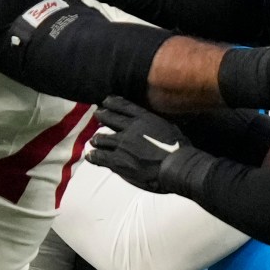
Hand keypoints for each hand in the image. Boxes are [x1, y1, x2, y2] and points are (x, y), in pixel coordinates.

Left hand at [89, 96, 217, 196]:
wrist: (176, 167)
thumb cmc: (179, 150)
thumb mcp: (170, 128)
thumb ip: (156, 125)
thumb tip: (153, 125)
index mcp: (144, 119)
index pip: (123, 106)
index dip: (112, 103)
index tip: (106, 101)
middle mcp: (130, 129)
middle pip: (108, 118)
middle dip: (102, 116)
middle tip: (98, 116)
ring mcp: (121, 145)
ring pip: (101, 138)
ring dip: (97, 140)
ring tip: (95, 141)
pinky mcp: (116, 161)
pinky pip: (99, 156)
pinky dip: (94, 156)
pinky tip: (91, 156)